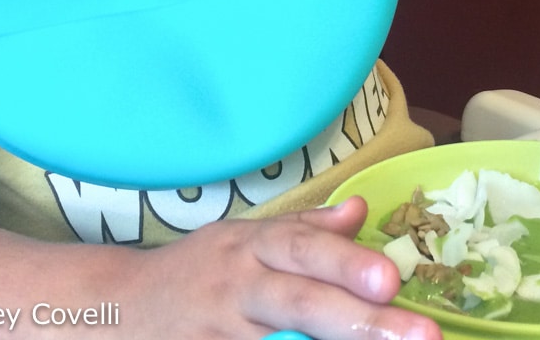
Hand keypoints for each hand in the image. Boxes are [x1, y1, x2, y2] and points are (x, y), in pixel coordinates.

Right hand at [136, 196, 440, 339]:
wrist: (119, 310)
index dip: (347, 263)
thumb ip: (305, 229)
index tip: (394, 279)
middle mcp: (237, 286)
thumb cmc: (197, 273)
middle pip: (301, 302)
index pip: (303, 249)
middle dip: (360, 321)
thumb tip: (360, 211)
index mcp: (252, 246)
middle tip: (419, 334)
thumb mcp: (244, 238)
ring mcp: (219, 332)